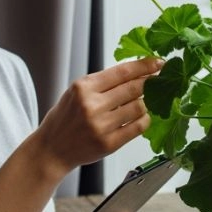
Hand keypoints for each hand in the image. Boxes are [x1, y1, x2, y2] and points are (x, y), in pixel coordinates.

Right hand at [31, 57, 161, 173]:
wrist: (51, 149)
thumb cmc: (65, 119)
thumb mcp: (76, 92)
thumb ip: (102, 82)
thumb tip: (136, 72)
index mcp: (83, 87)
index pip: (122, 71)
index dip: (144, 66)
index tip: (158, 62)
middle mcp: (92, 105)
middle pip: (133, 88)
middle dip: (150, 82)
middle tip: (159, 80)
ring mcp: (101, 125)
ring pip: (139, 107)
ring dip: (146, 103)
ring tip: (145, 101)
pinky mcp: (109, 143)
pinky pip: (138, 127)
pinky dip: (144, 119)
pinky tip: (141, 117)